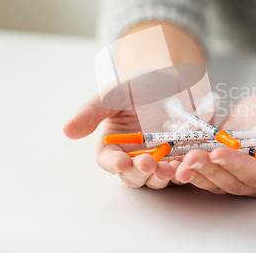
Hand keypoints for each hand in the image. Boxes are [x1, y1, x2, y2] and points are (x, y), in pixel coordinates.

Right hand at [63, 94, 179, 188]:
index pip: (109, 161)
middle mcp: (135, 157)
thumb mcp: (112, 94)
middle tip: (148, 163)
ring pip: (158, 178)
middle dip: (140, 172)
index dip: (115, 164)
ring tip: (169, 168)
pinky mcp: (182, 156)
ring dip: (163, 176)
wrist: (169, 77)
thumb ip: (91, 112)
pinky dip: (185, 170)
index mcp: (113, 146)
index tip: (122, 162)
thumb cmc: (136, 86)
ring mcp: (160, 159)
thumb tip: (67, 130)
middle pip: (134, 176)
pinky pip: (183, 170)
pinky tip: (188, 164)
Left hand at [174, 86, 255, 197]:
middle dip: (210, 170)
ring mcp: (239, 172)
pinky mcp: (223, 163)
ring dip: (196, 172)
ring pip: (215, 180)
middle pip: (232, 181)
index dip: (237, 166)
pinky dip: (188, 167)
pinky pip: (205, 170)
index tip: (219, 152)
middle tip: (191, 156)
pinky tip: (171, 162)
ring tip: (178, 162)